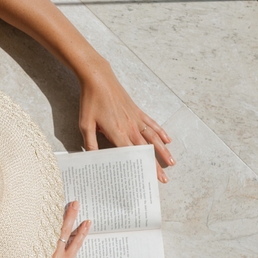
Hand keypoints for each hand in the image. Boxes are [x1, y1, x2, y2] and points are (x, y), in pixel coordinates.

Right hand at [23, 202, 89, 257]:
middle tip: (63, 197)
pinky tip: (86, 223)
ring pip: (64, 232)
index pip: (35, 228)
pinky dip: (81, 233)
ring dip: (71, 217)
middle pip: (50, 225)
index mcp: (30, 251)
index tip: (41, 201)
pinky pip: (75, 243)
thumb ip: (26, 254)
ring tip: (77, 204)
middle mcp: (43, 251)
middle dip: (57, 210)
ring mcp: (56, 256)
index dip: (39, 214)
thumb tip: (28, 240)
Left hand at [78, 60, 173, 181]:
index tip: (148, 178)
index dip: (141, 167)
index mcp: (117, 132)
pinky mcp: (137, 111)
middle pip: (146, 150)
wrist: (98, 79)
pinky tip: (167, 139)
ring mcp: (135, 118)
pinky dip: (161, 132)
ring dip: (163, 151)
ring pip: (153, 138)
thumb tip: (94, 159)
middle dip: (155, 165)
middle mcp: (130, 127)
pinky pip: (152, 123)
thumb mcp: (85, 124)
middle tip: (164, 178)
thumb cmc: (90, 101)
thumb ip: (90, 143)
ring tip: (172, 162)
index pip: (131, 154)